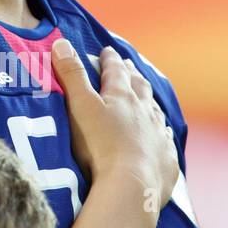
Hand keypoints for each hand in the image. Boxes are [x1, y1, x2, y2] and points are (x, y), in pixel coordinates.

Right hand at [52, 39, 178, 210]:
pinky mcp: (166, 160)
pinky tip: (163, 135)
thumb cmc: (100, 145)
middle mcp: (145, 112)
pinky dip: (162, 134)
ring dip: (149, 102)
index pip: (116, 71)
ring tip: (147, 98)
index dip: (110, 60)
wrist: (131, 186)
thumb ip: (71, 74)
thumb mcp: (79, 105)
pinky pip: (166, 142)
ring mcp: (158, 136)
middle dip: (132, 74)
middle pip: (140, 87)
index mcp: (123, 96)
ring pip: (155, 112)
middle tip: (128, 65)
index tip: (107, 50)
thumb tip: (61, 42)